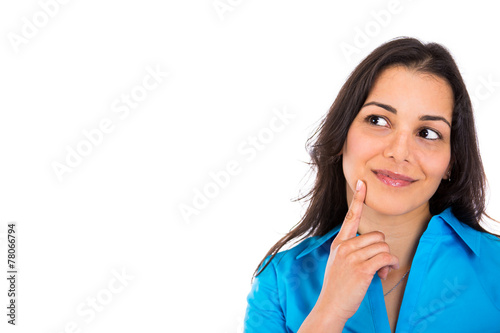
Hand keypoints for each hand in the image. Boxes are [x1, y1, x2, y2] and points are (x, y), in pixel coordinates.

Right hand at [314, 180, 398, 322]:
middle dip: (382, 250)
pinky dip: (391, 265)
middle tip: (378, 265)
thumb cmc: (338, 287)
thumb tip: (377, 250)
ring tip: (380, 272)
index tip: (362, 184)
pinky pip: (386, 257)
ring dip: (388, 260)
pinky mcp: (361, 268)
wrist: (330, 306)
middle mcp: (344, 246)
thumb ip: (352, 251)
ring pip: (383, 246)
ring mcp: (352, 257)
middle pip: (377, 235)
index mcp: (339, 243)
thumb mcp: (338, 263)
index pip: (351, 216)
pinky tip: (385, 273)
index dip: (358, 199)